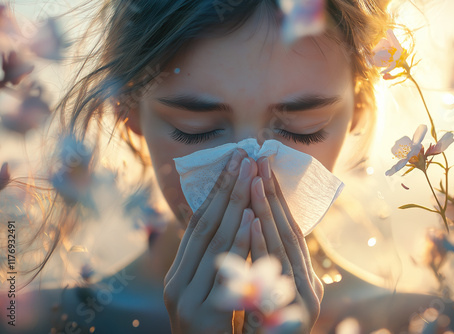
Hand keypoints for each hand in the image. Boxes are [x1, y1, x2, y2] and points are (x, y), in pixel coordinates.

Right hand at [164, 148, 257, 333]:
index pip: (197, 226)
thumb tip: (229, 227)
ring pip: (214, 241)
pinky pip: (226, 270)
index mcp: (177, 277)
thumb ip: (212, 267)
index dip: (215, 193)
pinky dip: (240, 240)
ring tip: (249, 171)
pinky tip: (251, 215)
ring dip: (234, 204)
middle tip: (242, 154)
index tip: (231, 163)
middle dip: (226, 188)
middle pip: (205, 226)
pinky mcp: (204, 314)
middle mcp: (176, 285)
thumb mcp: (209, 297)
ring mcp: (187, 299)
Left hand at [243, 156, 323, 333]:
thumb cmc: (266, 331)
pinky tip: (251, 220)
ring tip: (254, 178)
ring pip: (282, 244)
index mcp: (303, 276)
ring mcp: (304, 297)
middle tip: (260, 159)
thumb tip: (253, 226)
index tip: (262, 168)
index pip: (289, 229)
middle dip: (272, 194)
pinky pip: (272, 272)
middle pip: (288, 229)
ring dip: (267, 210)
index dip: (276, 198)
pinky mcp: (294, 311)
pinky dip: (261, 243)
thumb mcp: (269, 293)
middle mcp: (308, 283)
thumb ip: (266, 263)